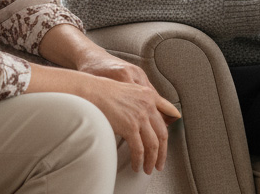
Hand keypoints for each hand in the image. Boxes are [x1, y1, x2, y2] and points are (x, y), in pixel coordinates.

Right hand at [36, 25, 180, 172]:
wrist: (91, 90)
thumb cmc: (103, 90)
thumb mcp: (127, 90)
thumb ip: (140, 101)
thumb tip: (144, 118)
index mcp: (148, 95)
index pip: (165, 113)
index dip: (168, 128)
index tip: (168, 143)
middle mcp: (147, 105)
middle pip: (162, 133)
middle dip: (162, 152)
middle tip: (160, 163)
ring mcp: (140, 116)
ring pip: (153, 144)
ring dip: (152, 160)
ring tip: (148, 169)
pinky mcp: (130, 126)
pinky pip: (139, 149)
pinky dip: (139, 160)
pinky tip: (136, 165)